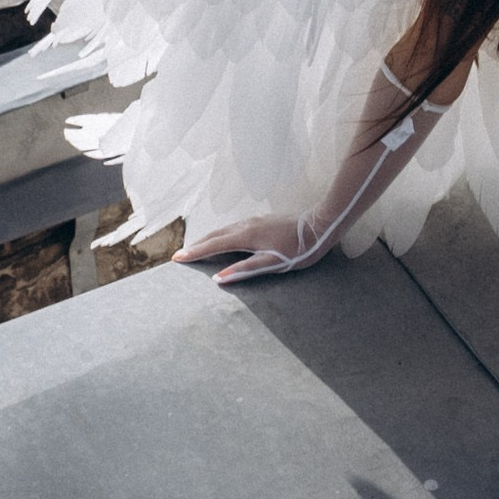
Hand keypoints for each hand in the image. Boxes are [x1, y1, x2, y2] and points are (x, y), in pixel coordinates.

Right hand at [179, 213, 330, 287]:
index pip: (214, 245)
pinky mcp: (262, 220)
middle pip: (216, 235)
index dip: (195, 253)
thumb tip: (220, 277)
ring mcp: (254, 220)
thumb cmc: (300, 248)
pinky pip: (234, 227)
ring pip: (225, 229)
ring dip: (209, 238)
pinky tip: (224, 239)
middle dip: (197, 245)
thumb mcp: (274, 263)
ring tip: (198, 248)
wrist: (321, 224)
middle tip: (181, 255)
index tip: (177, 258)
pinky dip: (221, 234)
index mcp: (247, 236)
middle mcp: (247, 225)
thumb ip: (246, 270)